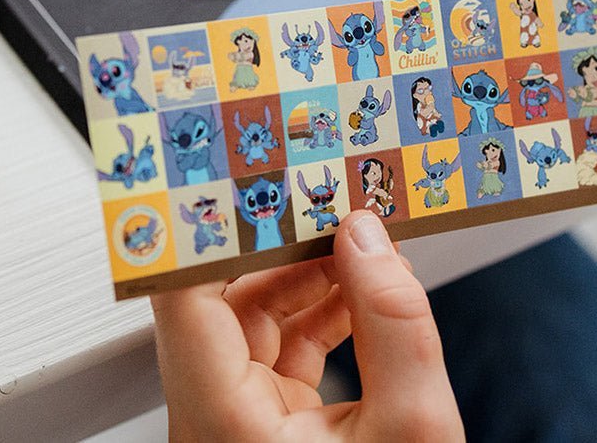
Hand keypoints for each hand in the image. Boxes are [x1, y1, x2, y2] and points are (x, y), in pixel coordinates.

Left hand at [151, 212, 462, 440]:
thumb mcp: (414, 428)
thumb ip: (395, 321)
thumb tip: (367, 235)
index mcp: (222, 422)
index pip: (183, 299)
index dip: (202, 231)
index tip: (232, 177)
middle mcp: (216, 416)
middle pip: (228, 297)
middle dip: (285, 243)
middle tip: (326, 197)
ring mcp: (242, 417)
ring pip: (259, 315)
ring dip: (313, 272)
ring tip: (360, 240)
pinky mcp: (270, 418)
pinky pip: (287, 342)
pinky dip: (326, 307)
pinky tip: (364, 288)